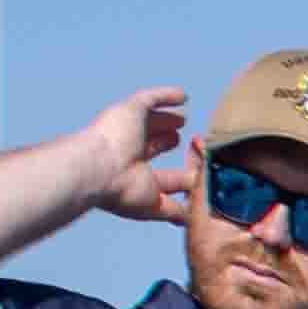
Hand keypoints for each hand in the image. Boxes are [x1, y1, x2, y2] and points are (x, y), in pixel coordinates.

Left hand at [83, 87, 198, 227]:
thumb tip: (183, 96)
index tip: (182, 120)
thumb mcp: (136, 106)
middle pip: (156, 151)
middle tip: (194, 142)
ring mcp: (143, 183)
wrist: (102, 169)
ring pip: (170, 182)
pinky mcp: (151, 205)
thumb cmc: (114, 136)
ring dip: (187, 179)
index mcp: (127, 135)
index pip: (148, 127)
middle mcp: (133, 159)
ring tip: (206, 172)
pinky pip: (173, 211)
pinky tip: (199, 210)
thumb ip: (158, 98)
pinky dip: (186, 213)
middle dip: (172, 145)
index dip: (165, 123)